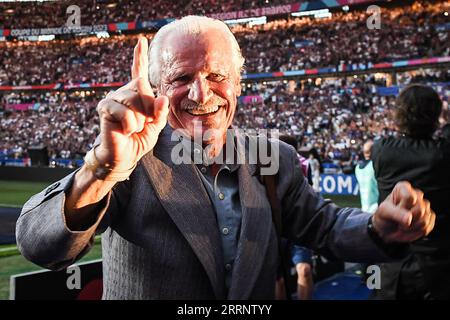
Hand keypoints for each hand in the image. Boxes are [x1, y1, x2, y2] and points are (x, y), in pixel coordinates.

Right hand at [95, 37, 168, 169]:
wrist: (125, 155)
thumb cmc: (140, 138)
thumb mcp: (157, 125)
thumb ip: (161, 111)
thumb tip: (162, 98)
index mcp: (137, 93)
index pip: (138, 71)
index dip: (140, 56)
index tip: (141, 40)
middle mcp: (124, 91)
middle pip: (144, 88)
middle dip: (149, 110)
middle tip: (143, 124)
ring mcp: (114, 97)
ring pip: (135, 100)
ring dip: (140, 120)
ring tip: (133, 128)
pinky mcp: (105, 107)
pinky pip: (126, 112)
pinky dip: (130, 125)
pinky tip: (124, 130)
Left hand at [372, 181, 435, 242]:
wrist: (387, 229)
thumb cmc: (384, 216)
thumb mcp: (384, 212)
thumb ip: (395, 213)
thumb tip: (409, 218)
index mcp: (403, 188)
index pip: (410, 197)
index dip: (402, 208)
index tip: (393, 211)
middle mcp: (416, 194)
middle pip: (420, 209)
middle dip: (407, 221)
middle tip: (397, 222)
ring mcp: (425, 206)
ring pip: (424, 219)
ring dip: (411, 228)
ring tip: (402, 226)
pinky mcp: (430, 217)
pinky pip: (427, 227)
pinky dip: (416, 232)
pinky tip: (408, 230)